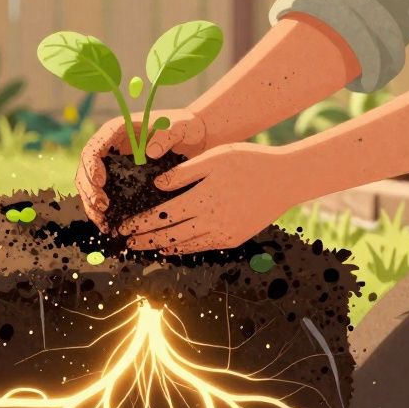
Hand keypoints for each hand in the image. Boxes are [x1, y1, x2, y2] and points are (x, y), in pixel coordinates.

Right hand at [76, 109, 208, 228]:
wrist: (192, 138)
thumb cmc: (185, 128)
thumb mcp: (179, 126)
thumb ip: (166, 135)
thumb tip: (150, 152)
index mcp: (117, 130)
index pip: (94, 148)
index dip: (91, 166)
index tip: (100, 183)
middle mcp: (110, 146)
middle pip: (85, 169)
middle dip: (89, 190)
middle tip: (102, 208)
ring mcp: (113, 164)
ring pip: (89, 185)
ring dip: (91, 204)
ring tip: (103, 222)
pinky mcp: (120, 178)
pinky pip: (103, 195)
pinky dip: (102, 211)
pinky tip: (109, 224)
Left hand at [119, 143, 296, 253]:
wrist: (284, 179)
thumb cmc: (249, 161)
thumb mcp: (214, 158)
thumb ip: (184, 172)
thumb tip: (157, 185)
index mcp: (202, 198)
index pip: (162, 215)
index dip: (141, 223)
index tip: (124, 226)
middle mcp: (211, 221)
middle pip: (169, 235)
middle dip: (145, 240)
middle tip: (125, 242)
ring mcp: (223, 233)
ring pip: (185, 245)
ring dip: (161, 247)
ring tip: (143, 248)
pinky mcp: (233, 239)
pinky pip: (202, 247)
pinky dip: (183, 249)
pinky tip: (171, 248)